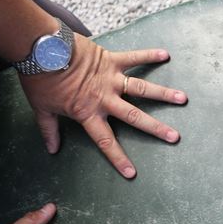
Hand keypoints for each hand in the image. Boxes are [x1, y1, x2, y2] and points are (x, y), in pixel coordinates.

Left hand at [19, 35, 187, 178]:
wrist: (40, 49)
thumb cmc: (39, 79)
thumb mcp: (41, 108)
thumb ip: (49, 129)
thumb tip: (52, 149)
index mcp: (88, 112)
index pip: (106, 141)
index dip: (118, 158)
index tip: (132, 173)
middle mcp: (105, 98)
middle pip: (134, 117)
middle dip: (155, 128)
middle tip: (175, 137)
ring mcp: (111, 78)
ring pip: (142, 88)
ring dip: (163, 94)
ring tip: (183, 98)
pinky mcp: (111, 59)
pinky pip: (133, 57)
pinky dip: (149, 54)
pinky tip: (166, 54)